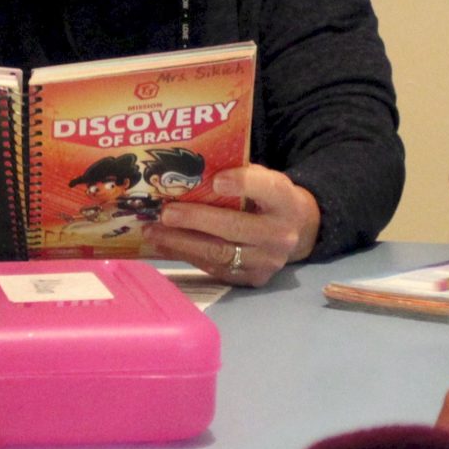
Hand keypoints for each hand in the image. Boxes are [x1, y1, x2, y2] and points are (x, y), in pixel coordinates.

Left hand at [144, 164, 317, 286]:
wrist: (295, 232)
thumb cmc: (267, 199)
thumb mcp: (263, 180)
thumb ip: (239, 173)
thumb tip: (191, 169)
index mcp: (286, 201)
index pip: (268, 189)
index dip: (242, 183)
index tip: (215, 181)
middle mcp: (281, 234)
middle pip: (234, 227)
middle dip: (195, 220)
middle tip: (165, 213)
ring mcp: (267, 261)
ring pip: (220, 253)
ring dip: (181, 243)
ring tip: (154, 232)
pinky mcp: (253, 279)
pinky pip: (215, 269)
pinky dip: (187, 256)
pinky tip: (166, 245)